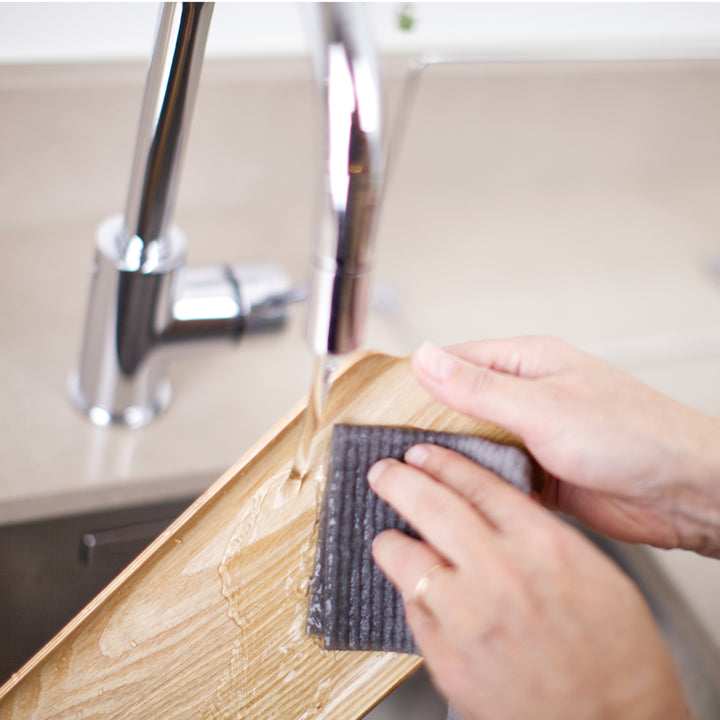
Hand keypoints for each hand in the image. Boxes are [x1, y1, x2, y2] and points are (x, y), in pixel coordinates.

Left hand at [368, 445, 688, 719]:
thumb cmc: (618, 655)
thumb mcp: (595, 573)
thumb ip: (541, 536)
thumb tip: (499, 513)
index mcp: (542, 544)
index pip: (477, 484)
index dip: (443, 463)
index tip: (422, 454)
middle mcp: (499, 572)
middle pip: (432, 505)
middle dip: (399, 481)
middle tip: (383, 472)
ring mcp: (468, 616)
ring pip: (406, 557)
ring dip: (391, 542)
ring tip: (387, 538)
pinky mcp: (447, 657)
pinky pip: (413, 610)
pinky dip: (411, 595)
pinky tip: (416, 592)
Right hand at [411, 336, 719, 556]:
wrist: (684, 492)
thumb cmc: (632, 435)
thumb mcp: (541, 407)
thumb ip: (477, 387)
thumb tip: (425, 357)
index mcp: (527, 362)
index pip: (456, 361)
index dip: (418, 380)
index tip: (381, 402)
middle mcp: (527, 395)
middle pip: (460, 404)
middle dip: (430, 425)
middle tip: (392, 447)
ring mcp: (532, 435)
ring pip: (474, 443)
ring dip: (453, 458)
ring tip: (414, 475)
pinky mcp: (539, 473)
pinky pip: (495, 474)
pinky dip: (477, 484)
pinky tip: (456, 496)